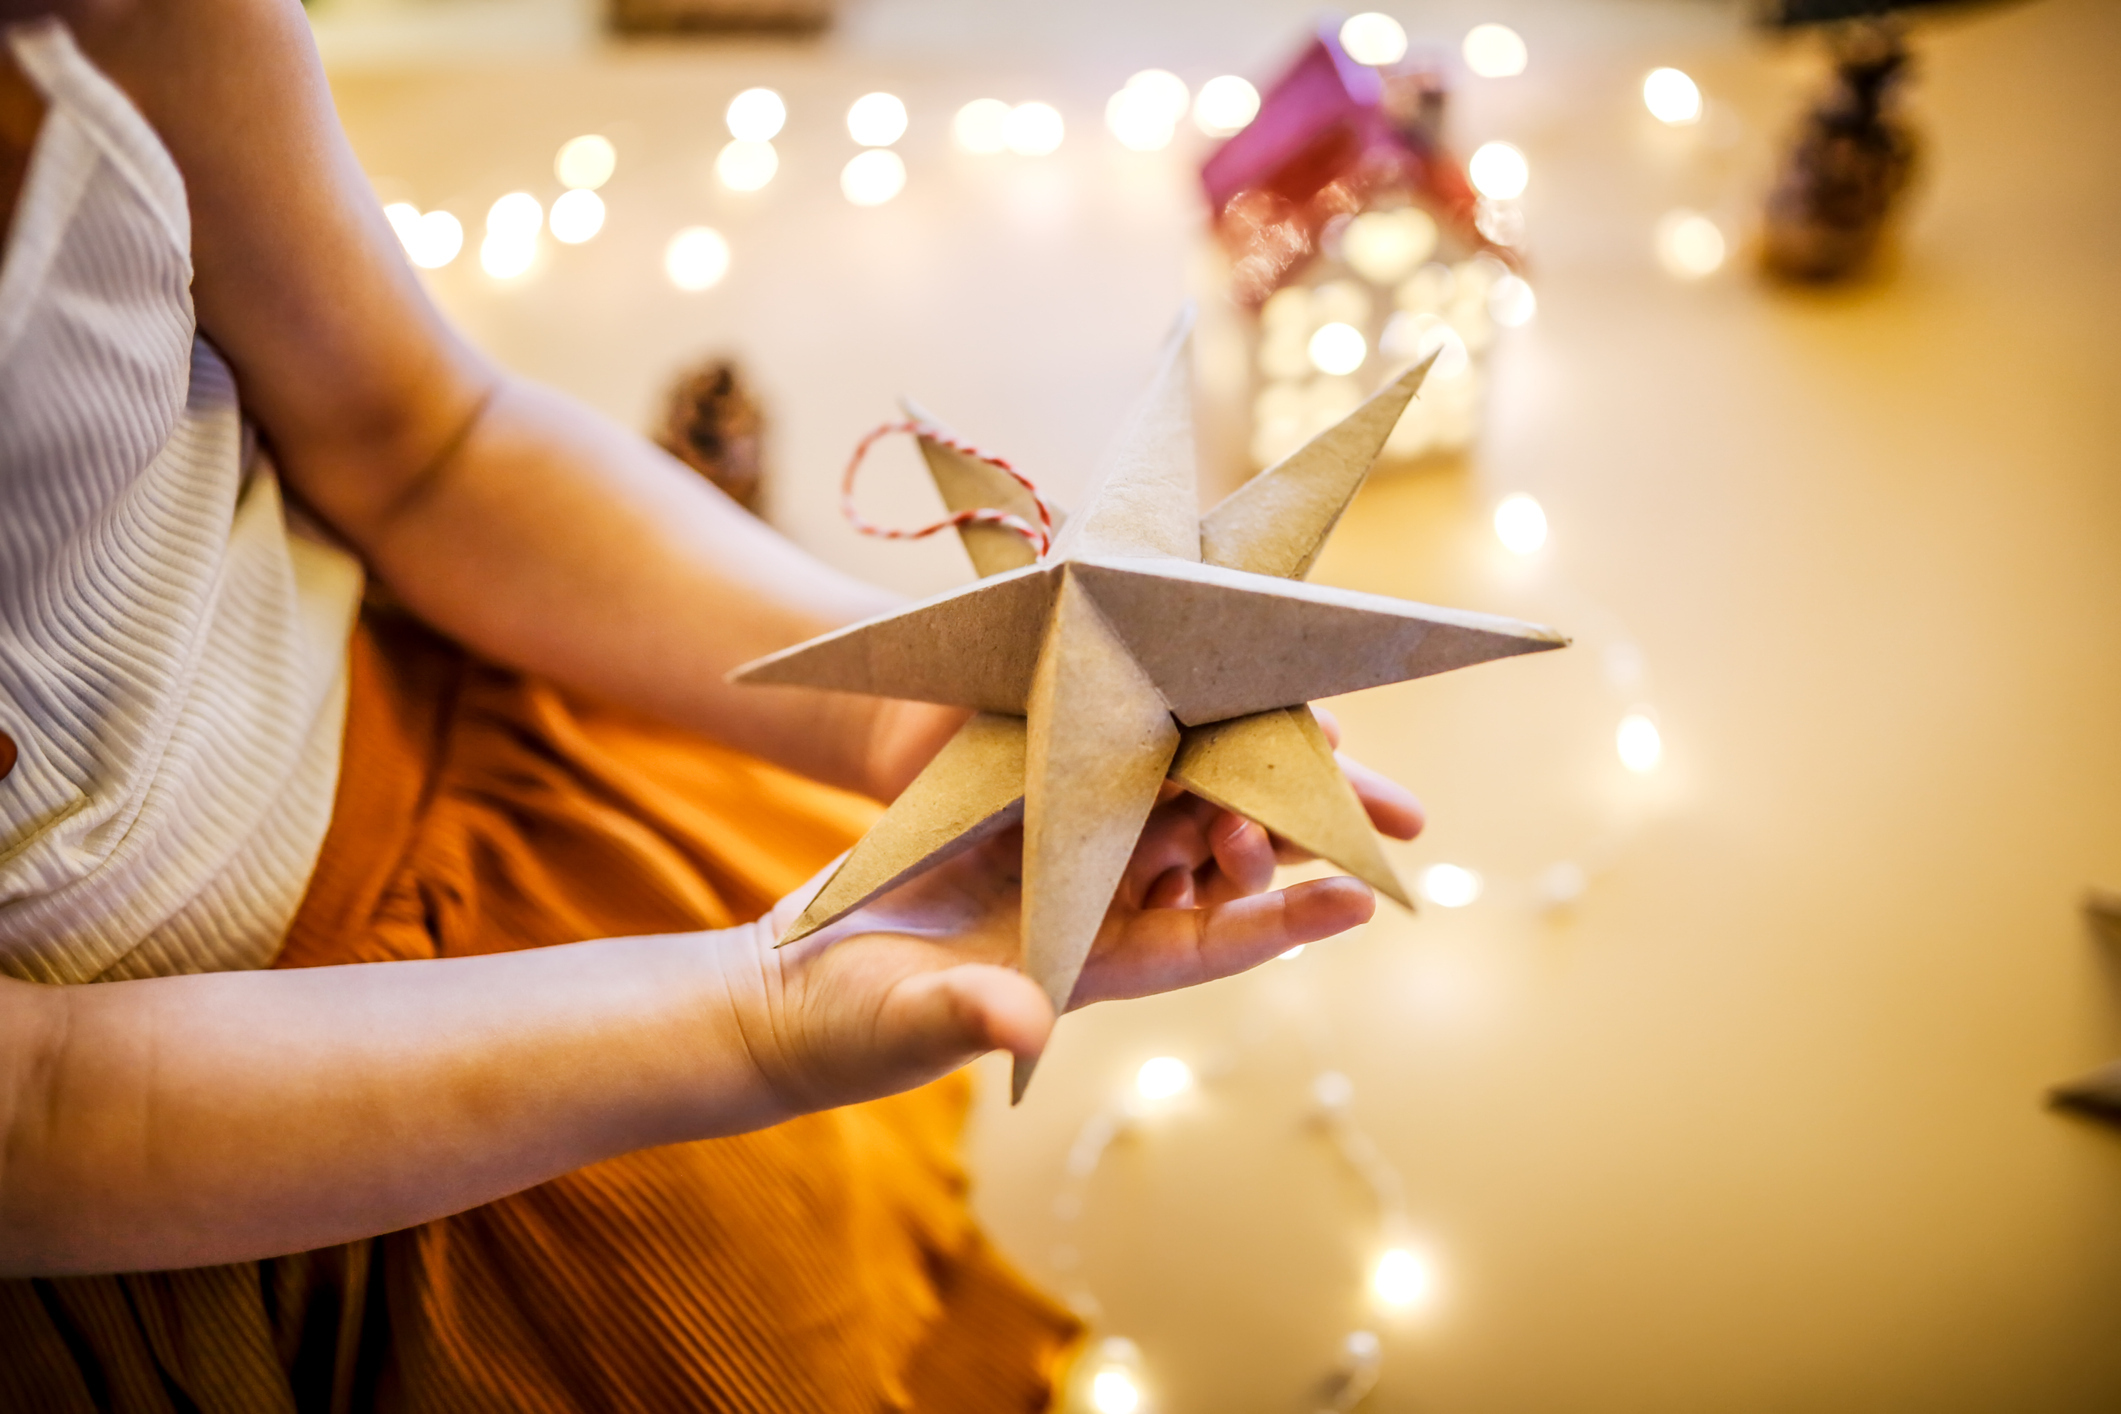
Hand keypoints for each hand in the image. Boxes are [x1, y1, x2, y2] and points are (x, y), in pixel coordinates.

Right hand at [718, 705, 1422, 1115]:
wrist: (778, 989)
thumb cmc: (838, 1031)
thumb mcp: (896, 1023)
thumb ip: (962, 1019)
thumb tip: (1027, 1026)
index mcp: (1083, 969)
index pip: (1203, 946)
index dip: (1282, 924)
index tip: (1360, 901)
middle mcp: (1085, 908)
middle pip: (1201, 859)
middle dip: (1267, 820)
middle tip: (1336, 771)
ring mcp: (1049, 853)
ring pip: (1158, 797)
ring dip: (1213, 757)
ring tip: (1281, 710)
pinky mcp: (1006, 803)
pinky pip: (1085, 753)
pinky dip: (1128, 718)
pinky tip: (1173, 670)